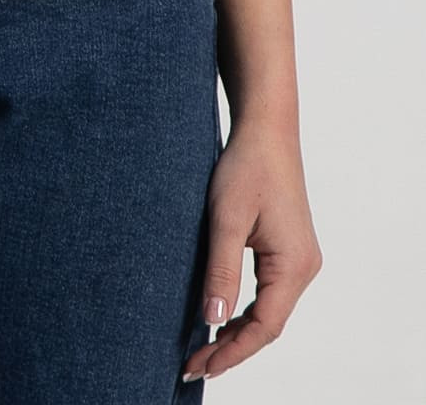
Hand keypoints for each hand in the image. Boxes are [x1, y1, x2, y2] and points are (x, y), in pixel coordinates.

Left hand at [182, 117, 322, 382]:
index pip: (264, 327)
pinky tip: (221, 315)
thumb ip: (221, 270)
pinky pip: (268, 291)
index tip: (200, 366)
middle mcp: (303, 268)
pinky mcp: (288, 248)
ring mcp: (298, 259)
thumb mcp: (226, 219)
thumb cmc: (246, 167)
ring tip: (202, 348)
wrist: (265, 129)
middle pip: (268, 324)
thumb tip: (212, 320)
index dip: (231, 351)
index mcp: (293, 266)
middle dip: (231, 347)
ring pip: (268, 310)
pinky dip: (245, 309)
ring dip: (237, 330)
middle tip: (193, 364)